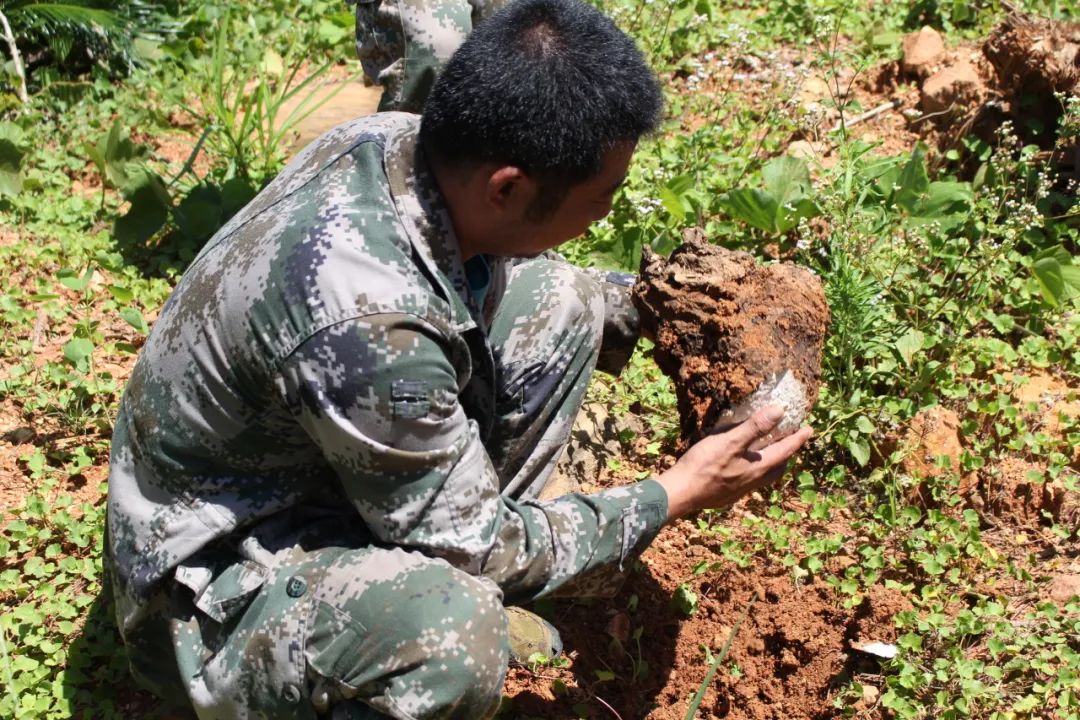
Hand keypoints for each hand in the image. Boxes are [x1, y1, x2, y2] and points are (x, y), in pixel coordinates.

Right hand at [655, 406, 812, 520]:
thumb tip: (780, 411)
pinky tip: (739, 466)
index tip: (809, 429)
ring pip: (763, 476)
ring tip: (766, 453)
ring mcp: (740, 490)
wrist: (681, 493)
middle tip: (789, 442)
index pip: (786, 450)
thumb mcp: (730, 440)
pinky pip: (748, 481)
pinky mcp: (727, 494)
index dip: (798, 438)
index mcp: (758, 467)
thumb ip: (755, 427)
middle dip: (786, 454)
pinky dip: (752, 470)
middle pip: (778, 467)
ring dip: (770, 464)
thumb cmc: (705, 465)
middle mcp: (753, 481)